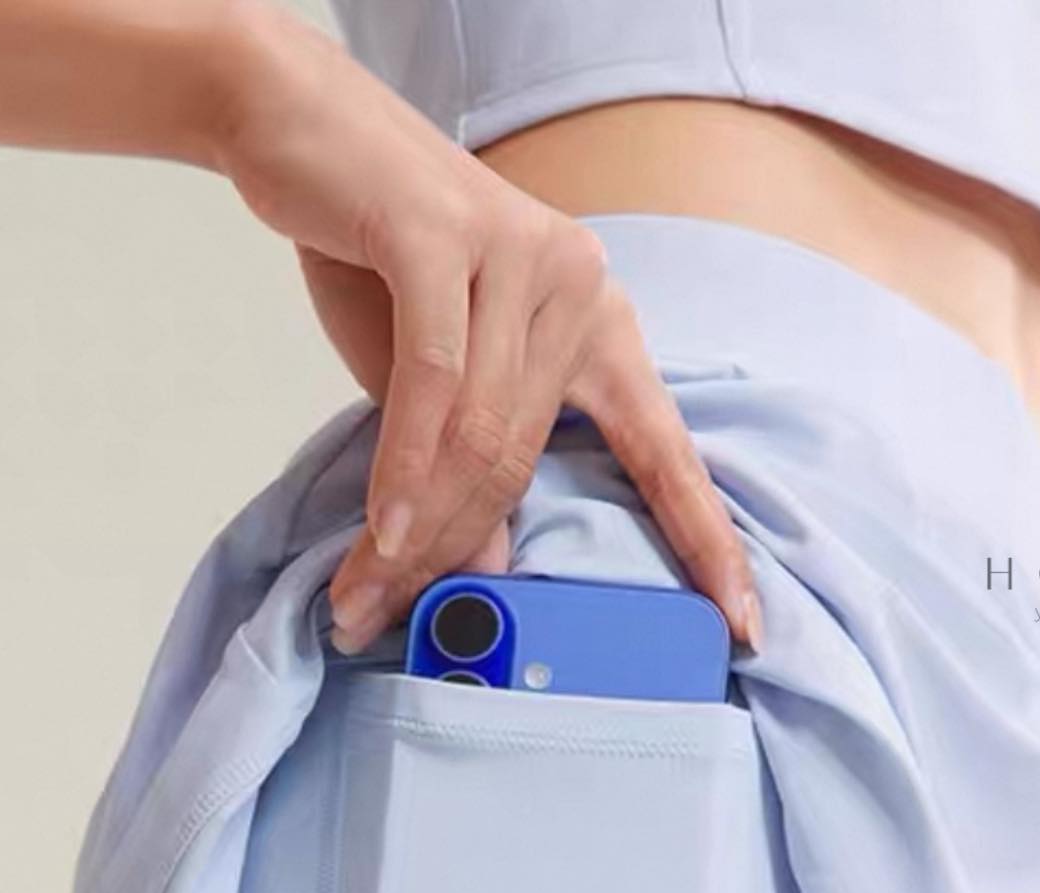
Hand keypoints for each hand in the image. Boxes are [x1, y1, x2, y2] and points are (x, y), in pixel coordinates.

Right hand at [210, 2, 761, 652]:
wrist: (298, 123)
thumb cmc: (371, 256)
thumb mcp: (430, 378)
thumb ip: (471, 458)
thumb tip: (494, 567)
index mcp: (597, 320)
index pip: (664, 448)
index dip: (705, 538)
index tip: (742, 623)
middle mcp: (576, 282)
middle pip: (525, 456)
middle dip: (457, 549)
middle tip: (390, 617)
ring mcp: (518, 252)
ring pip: (481, 429)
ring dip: (420, 526)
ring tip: (367, 594)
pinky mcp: (445, 235)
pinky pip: (435, 381)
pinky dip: (406, 467)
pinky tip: (386, 534)